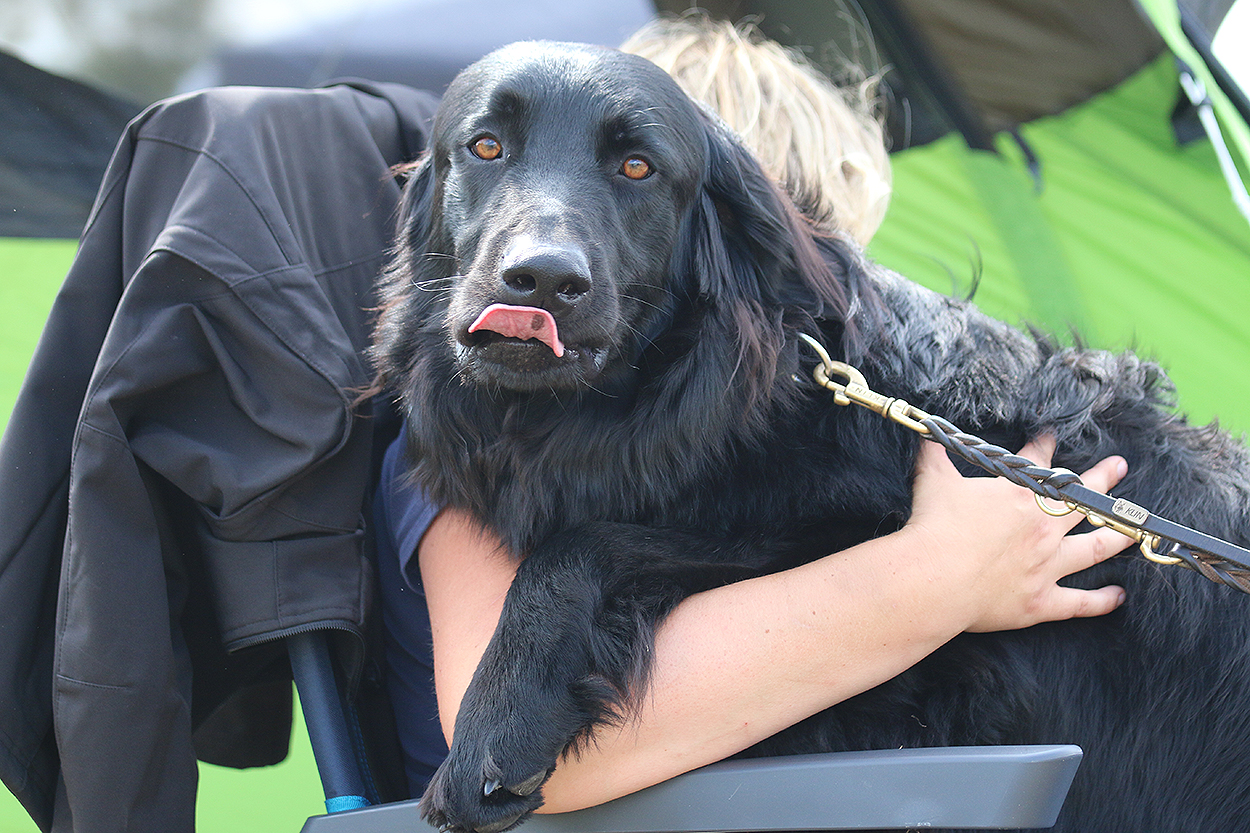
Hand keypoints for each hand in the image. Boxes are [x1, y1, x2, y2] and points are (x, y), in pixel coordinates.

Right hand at [904, 436, 1131, 632]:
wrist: (935, 578)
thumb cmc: (934, 527)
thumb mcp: (932, 479)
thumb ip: (935, 454)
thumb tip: (927, 431)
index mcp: (1018, 495)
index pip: (1038, 463)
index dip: (1044, 447)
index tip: (1050, 438)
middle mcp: (1042, 527)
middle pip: (1081, 500)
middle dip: (1101, 479)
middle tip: (1119, 466)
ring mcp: (1047, 564)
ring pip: (1094, 548)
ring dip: (1117, 536)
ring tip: (1134, 527)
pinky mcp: (1042, 600)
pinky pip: (1080, 603)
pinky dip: (1101, 600)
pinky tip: (1118, 596)